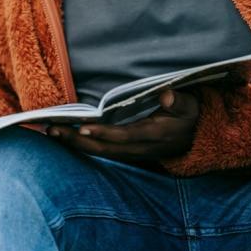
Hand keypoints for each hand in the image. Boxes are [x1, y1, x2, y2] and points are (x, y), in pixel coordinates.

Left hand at [48, 90, 198, 160]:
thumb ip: (180, 102)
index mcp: (154, 135)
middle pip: (105, 148)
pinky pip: (102, 151)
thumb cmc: (191, 115)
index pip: (125, 136)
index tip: (83, 126)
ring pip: (100, 152)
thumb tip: (167, 97)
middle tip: (53, 130)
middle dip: (77, 140)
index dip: (104, 133)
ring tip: (51, 132)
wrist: (199, 138)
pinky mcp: (127, 152)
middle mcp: (140, 148)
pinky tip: (65, 137)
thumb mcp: (191, 106)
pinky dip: (82, 144)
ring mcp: (133, 153)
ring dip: (75, 143)